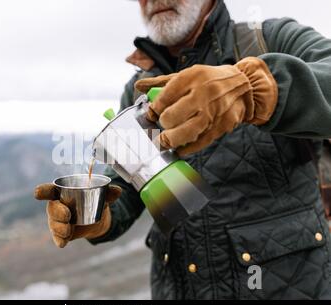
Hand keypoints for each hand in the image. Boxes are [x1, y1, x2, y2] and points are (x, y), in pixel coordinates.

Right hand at [34, 183, 121, 247]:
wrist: (97, 217)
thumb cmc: (95, 200)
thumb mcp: (102, 195)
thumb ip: (108, 192)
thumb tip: (118, 191)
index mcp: (62, 192)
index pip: (48, 190)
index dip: (42, 191)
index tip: (37, 193)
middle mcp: (56, 205)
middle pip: (51, 208)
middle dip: (57, 212)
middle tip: (67, 215)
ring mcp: (57, 220)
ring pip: (53, 223)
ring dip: (59, 227)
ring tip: (68, 230)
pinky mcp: (61, 232)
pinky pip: (57, 237)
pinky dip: (59, 240)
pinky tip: (62, 244)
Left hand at [135, 57, 277, 155]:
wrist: (245, 85)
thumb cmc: (209, 80)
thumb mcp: (186, 75)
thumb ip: (160, 82)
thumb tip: (138, 86)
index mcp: (191, 77)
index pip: (163, 97)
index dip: (153, 110)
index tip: (151, 114)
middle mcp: (203, 93)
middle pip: (172, 116)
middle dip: (162, 124)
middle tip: (161, 126)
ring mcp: (213, 111)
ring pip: (186, 132)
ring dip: (172, 140)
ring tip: (165, 141)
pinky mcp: (221, 125)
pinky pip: (201, 142)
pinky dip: (187, 148)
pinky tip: (179, 149)